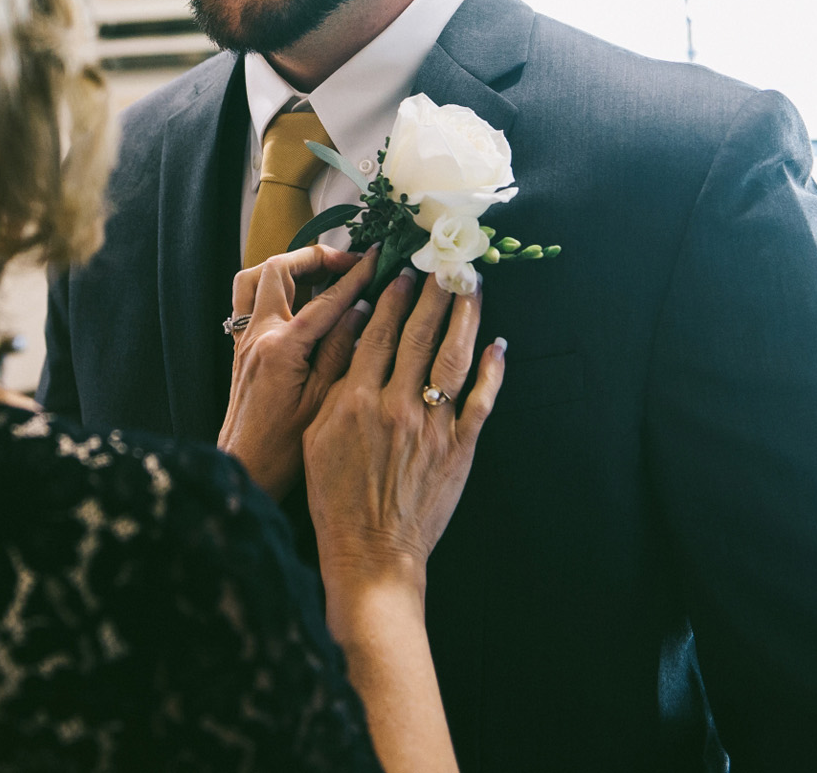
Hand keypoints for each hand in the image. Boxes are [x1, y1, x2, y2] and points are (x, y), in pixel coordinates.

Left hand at [217, 244, 377, 499]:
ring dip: (288, 266)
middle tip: (348, 262)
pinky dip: (271, 286)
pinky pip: (248, 298)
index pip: (326, 299)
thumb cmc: (285, 447)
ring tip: (320, 271)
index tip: (379, 259)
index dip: (356, 275)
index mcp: (282, 348)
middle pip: (279, 270)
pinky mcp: (241, 347)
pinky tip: (297, 298)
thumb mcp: (326, 401)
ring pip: (255, 277)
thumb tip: (362, 309)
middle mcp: (258, 335)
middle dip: (315, 257)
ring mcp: (244, 339)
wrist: (244, 468)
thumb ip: (343, 351)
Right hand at [304, 268, 504, 602]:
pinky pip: (481, 401)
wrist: (370, 552)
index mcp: (356, 399)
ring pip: (454, 357)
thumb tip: (352, 342)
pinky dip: (492, 370)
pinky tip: (497, 346)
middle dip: (433, 293)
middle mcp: (396, 404)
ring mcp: (432, 426)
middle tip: (445, 264)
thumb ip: (336, 387)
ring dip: (465, 317)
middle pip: (419, 335)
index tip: (402, 273)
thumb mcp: (318, 435)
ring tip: (472, 287)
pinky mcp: (460, 448)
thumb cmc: (335, 497)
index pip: (376, 333)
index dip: (392, 299)